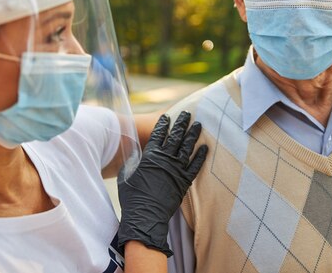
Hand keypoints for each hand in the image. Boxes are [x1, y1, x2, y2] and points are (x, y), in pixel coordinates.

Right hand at [117, 111, 207, 256]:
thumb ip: (130, 163)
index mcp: (150, 156)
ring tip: (198, 124)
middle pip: (175, 136)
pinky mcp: (184, 181)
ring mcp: (176, 170)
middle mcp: (165, 159)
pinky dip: (201, 156)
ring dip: (193, 134)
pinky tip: (205, 148)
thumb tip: (134, 156)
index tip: (167, 116)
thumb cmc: (132, 198)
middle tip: (186, 113)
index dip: (163, 124)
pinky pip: (195, 166)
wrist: (145, 216)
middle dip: (181, 123)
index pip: (158, 134)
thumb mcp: (125, 176)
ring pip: (187, 147)